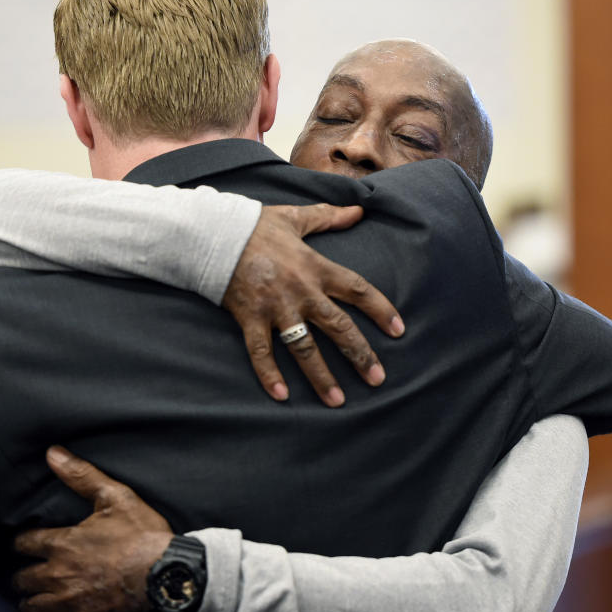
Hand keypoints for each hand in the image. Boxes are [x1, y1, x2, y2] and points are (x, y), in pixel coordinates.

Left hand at [13, 446, 173, 611]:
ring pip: (32, 607)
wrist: (167, 573)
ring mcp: (70, 602)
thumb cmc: (143, 534)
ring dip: (31, 602)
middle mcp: (58, 575)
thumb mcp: (115, 496)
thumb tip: (52, 453)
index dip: (22, 542)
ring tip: (34, 598)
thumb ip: (81, 475)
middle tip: (29, 572)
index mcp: (62, 544)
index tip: (24, 543)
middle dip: (23, 575)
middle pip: (23, 579)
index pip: (24, 544)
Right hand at [223, 203, 404, 406]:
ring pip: (304, 347)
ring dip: (321, 375)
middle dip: (360, 354)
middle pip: (338, 326)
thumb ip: (328, 217)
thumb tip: (359, 210)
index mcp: (315, 267)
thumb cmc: (255, 226)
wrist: (212, 234)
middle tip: (377, 378)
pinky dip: (269, 374)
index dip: (380, 310)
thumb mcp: (295, 217)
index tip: (398, 330)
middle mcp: (300, 291)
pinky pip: (261, 352)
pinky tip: (281, 397)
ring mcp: (275, 307)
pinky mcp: (250, 318)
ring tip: (338, 401)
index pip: (357, 290)